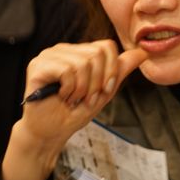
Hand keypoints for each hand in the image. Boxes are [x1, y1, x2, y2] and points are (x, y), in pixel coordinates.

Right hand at [2, 41, 147, 179]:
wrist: (51, 133)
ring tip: (72, 99)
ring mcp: (49, 56)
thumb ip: (120, 69)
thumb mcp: (104, 91)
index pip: (107, 46)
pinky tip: (61, 96)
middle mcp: (63, 50)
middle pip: (97, 54)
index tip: (102, 91)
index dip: (111, 71)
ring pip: (83, 62)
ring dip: (83, 89)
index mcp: (78, 52)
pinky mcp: (37, 66)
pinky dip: (69, 89)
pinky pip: (67, 70)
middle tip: (84, 98)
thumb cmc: (73, 113)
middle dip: (97, 83)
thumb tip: (142, 52)